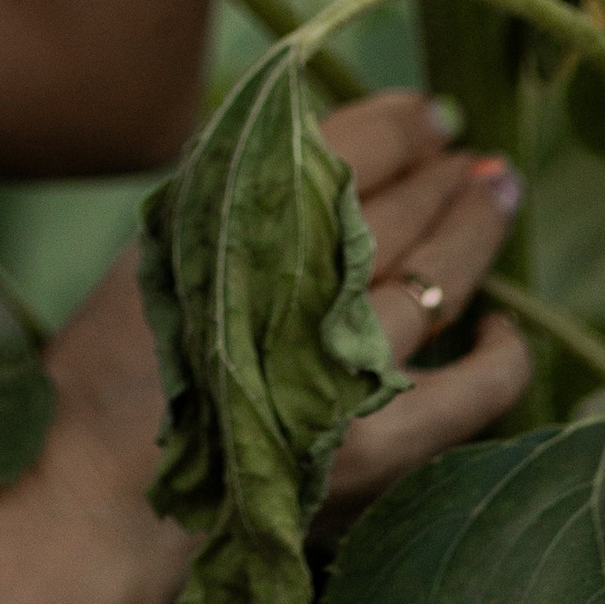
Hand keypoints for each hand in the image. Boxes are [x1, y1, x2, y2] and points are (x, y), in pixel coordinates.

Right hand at [29, 89, 529, 603]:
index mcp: (232, 220)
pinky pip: (476, 391)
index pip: (345, 149)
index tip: (430, 112)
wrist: (101, 490)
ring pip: (442, 277)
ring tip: (493, 192)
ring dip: (476, 228)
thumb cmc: (117, 360)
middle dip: (442, 169)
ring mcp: (341, 371)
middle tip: (469, 149)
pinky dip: (502, 354)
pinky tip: (502, 324)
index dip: (399, 124)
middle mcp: (292, 285)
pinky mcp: (376, 448)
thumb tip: (327, 144)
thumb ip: (234, 190)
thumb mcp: (162, 244)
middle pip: (399, 206)